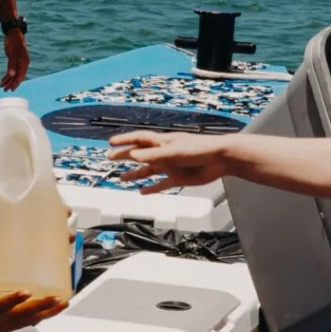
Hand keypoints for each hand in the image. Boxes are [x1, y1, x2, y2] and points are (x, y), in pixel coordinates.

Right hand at [0, 270, 65, 331]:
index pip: (1, 307)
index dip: (14, 300)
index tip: (27, 291)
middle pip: (24, 315)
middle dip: (42, 307)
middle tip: (58, 298)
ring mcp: (4, 328)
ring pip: (30, 320)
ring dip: (48, 313)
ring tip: (65, 303)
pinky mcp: (7, 329)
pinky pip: (28, 323)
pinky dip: (42, 317)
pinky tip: (53, 310)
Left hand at [1, 26, 29, 90]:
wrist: (12, 33)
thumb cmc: (14, 42)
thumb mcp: (12, 53)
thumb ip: (12, 64)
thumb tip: (12, 75)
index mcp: (24, 62)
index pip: (20, 75)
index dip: (16, 83)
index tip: (11, 89)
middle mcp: (23, 64)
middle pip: (17, 76)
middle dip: (11, 83)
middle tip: (5, 90)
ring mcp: (18, 62)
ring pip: (13, 74)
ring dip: (8, 81)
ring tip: (2, 86)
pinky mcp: (14, 61)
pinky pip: (11, 70)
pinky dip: (7, 75)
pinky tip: (2, 80)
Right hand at [108, 129, 230, 192]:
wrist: (220, 159)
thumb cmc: (199, 149)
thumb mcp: (173, 151)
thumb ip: (153, 154)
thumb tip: (132, 155)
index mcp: (162, 142)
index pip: (139, 139)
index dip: (124, 140)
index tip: (111, 142)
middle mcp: (164, 153)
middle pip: (140, 154)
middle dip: (124, 156)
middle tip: (110, 158)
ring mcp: (170, 166)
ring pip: (148, 171)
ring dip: (135, 174)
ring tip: (122, 178)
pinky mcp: (179, 178)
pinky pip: (162, 184)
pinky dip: (152, 188)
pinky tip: (142, 192)